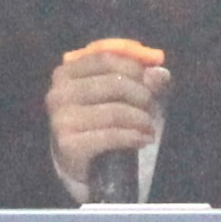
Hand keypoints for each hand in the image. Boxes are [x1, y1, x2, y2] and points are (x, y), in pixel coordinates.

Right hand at [49, 39, 167, 186]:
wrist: (77, 161)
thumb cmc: (97, 121)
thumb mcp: (116, 95)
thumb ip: (139, 80)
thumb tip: (161, 74)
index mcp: (66, 73)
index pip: (105, 59)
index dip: (134, 68)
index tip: (152, 81)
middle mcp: (59, 93)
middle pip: (113, 83)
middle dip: (141, 95)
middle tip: (151, 107)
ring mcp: (61, 119)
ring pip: (115, 111)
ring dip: (140, 119)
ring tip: (149, 127)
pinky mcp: (69, 144)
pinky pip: (111, 136)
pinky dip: (134, 137)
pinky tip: (144, 140)